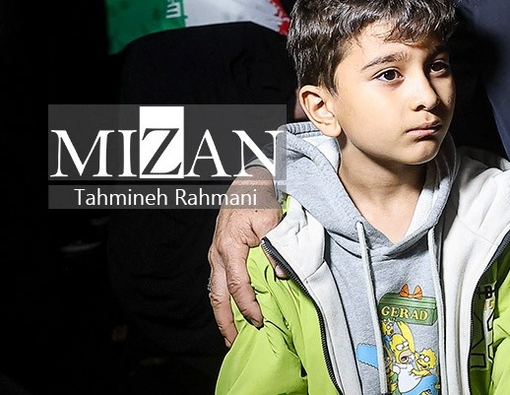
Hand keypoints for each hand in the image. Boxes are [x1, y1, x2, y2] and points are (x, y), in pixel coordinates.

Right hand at [207, 165, 284, 345]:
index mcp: (229, 247)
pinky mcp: (219, 253)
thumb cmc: (258, 198)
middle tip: (233, 342)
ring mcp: (215, 254)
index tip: (259, 321)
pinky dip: (223, 299)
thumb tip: (281, 275)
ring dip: (221, 313)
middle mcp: (217, 254)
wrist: (244, 182)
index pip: (236, 285)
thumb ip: (275, 248)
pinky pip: (218, 281)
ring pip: (213, 291)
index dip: (247, 306)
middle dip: (224, 321)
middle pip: (216, 295)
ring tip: (230, 334)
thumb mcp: (271, 220)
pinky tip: (231, 310)